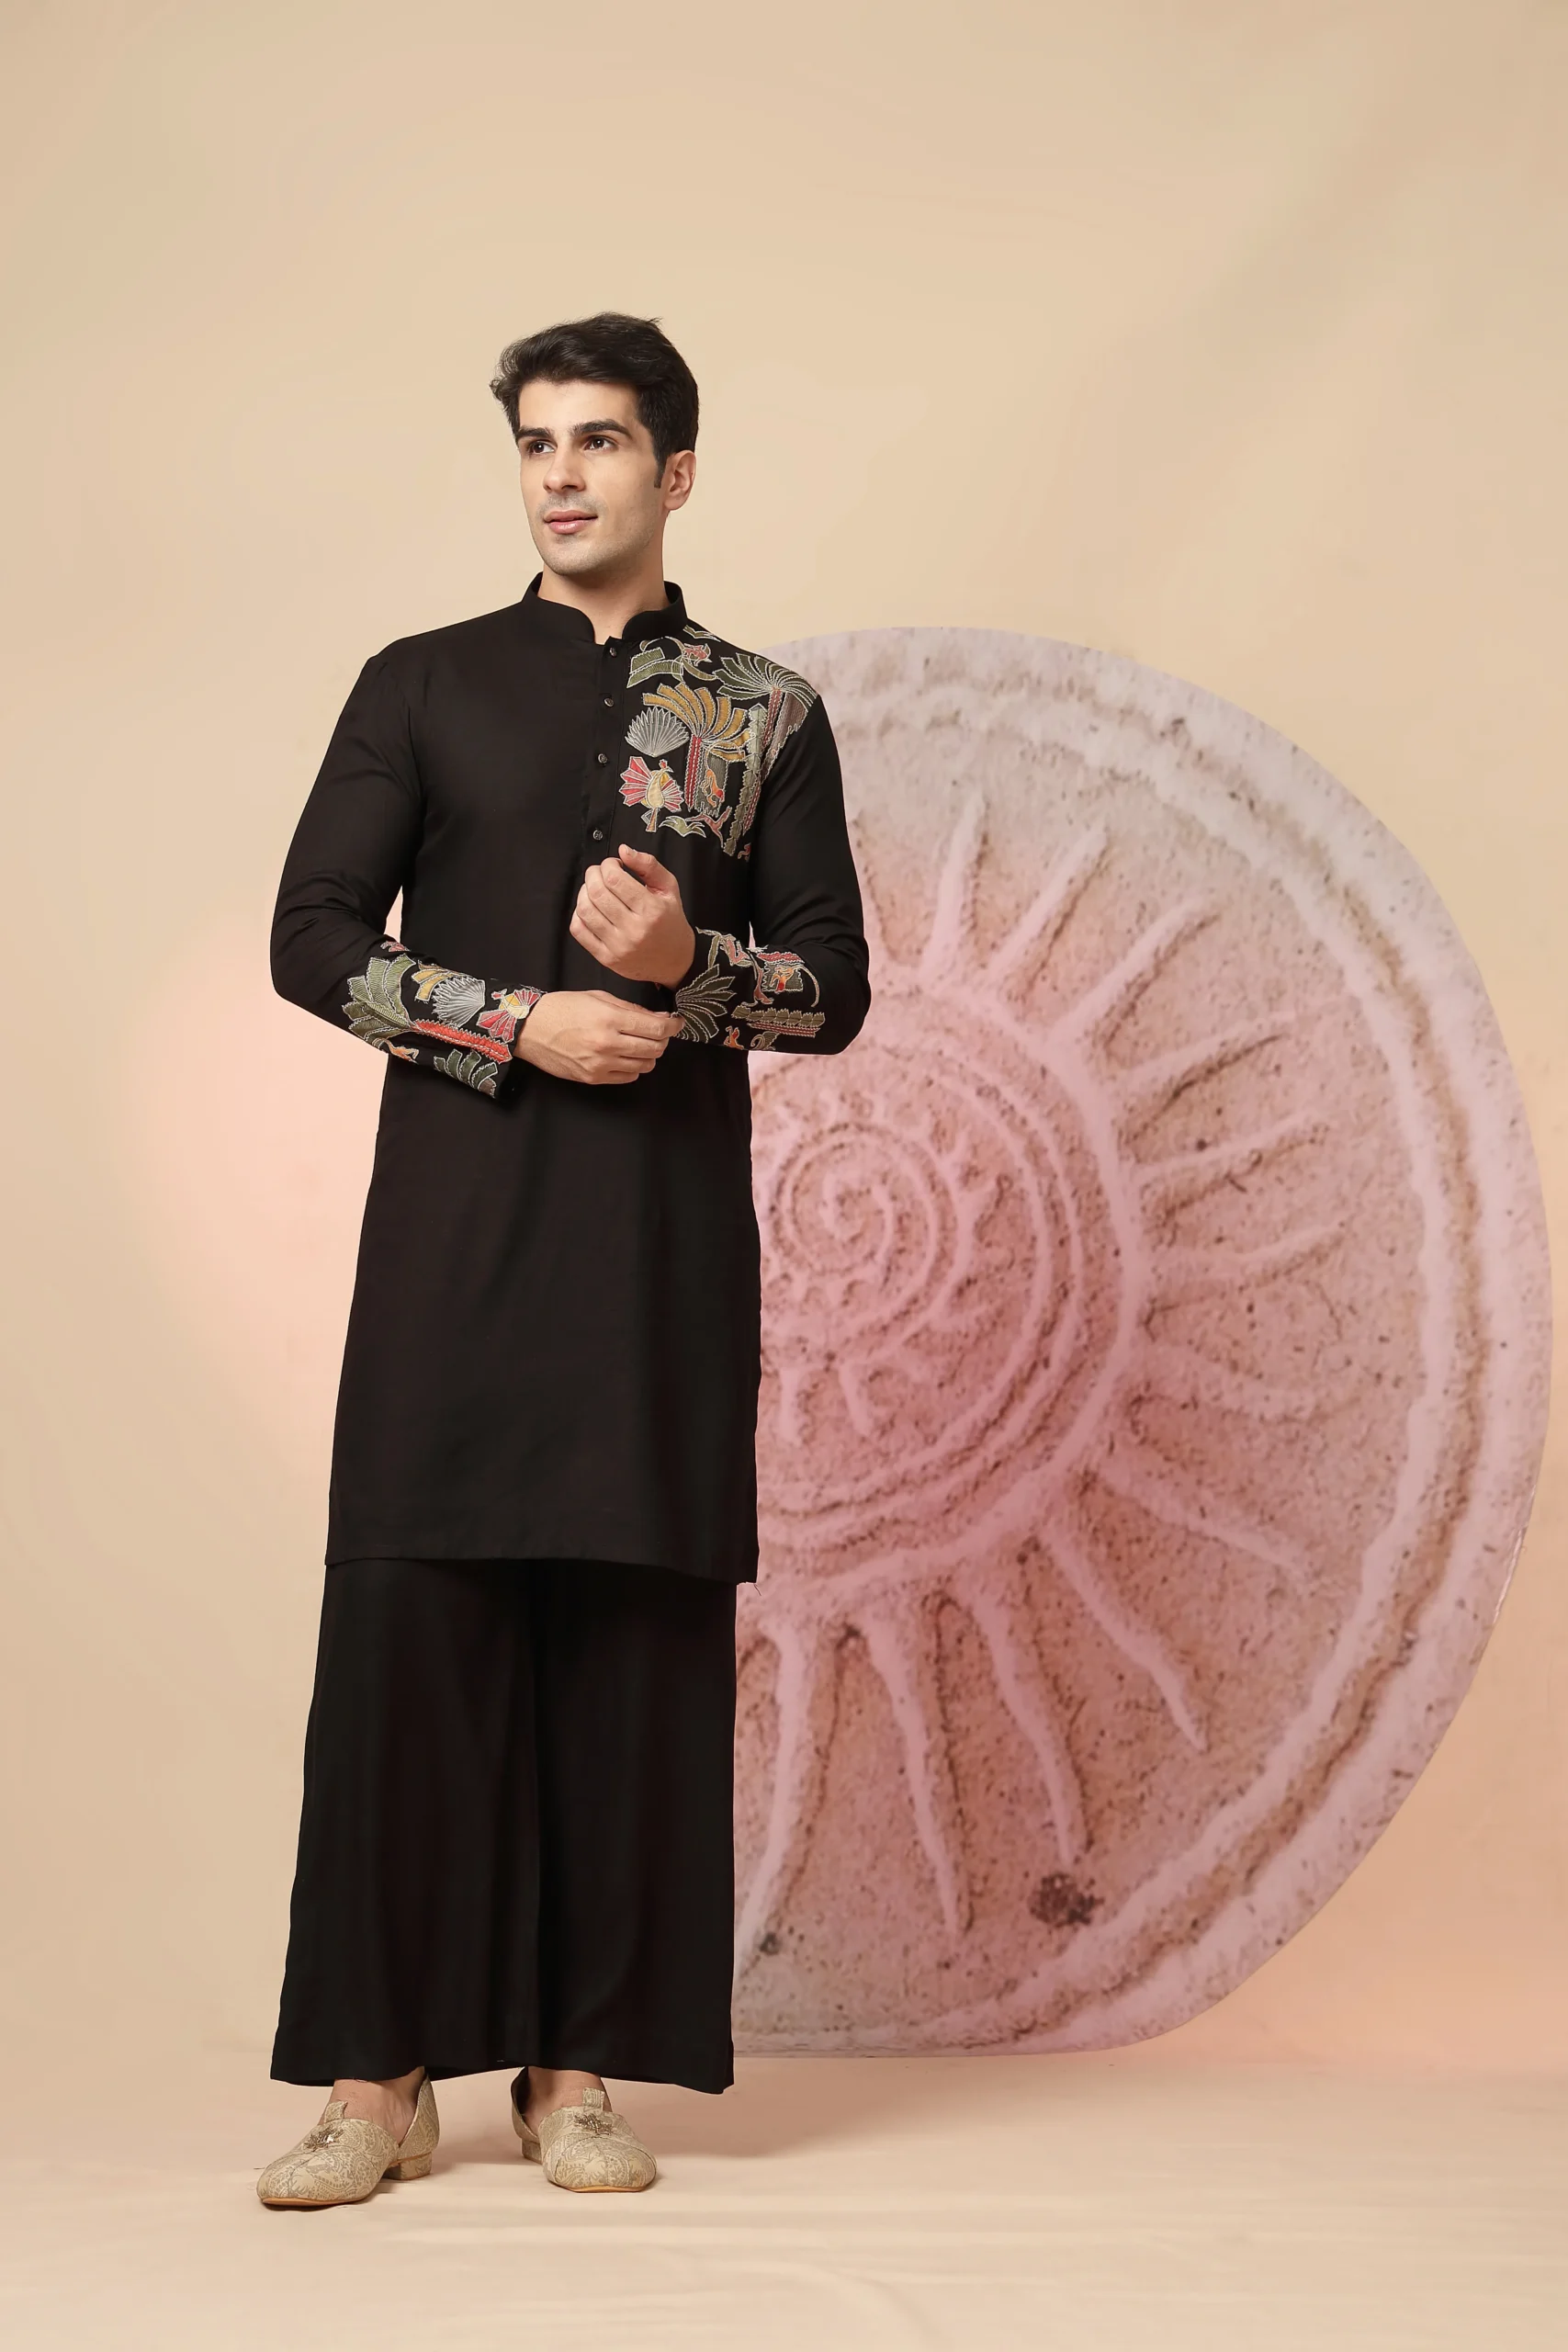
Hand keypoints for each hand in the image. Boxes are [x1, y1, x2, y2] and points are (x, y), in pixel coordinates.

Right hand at [513, 990, 678, 1084]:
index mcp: (610, 1019)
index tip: (676, 1023)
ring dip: (649, 1054)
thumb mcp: (598, 998)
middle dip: (663, 1040)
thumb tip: (658, 1018)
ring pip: (645, 1065)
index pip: (656, 1028)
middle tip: (658, 1032)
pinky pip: (628, 1077)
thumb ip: (630, 1008)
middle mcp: (608, 1044)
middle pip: (655, 1048)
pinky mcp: (593, 1078)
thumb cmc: (562, 1008)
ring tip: (639, 1044)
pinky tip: (625, 1056)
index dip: (673, 1026)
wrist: (530, 1029)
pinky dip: (634, 1067)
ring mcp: (601, 1064)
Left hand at [570, 844, 695, 986]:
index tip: (613, 865)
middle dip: (593, 875)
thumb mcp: (669, 888)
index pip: (614, 879)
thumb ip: (648, 865)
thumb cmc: (670, 922)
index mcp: (652, 910)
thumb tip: (623, 850)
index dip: (608, 865)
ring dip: (584, 892)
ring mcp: (618, 946)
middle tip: (600, 873)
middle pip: (597, 893)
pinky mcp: (606, 958)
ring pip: (585, 910)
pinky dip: (578, 914)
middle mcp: (634, 930)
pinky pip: (579, 931)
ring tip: (594, 889)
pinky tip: (590, 908)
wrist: (674, 961)